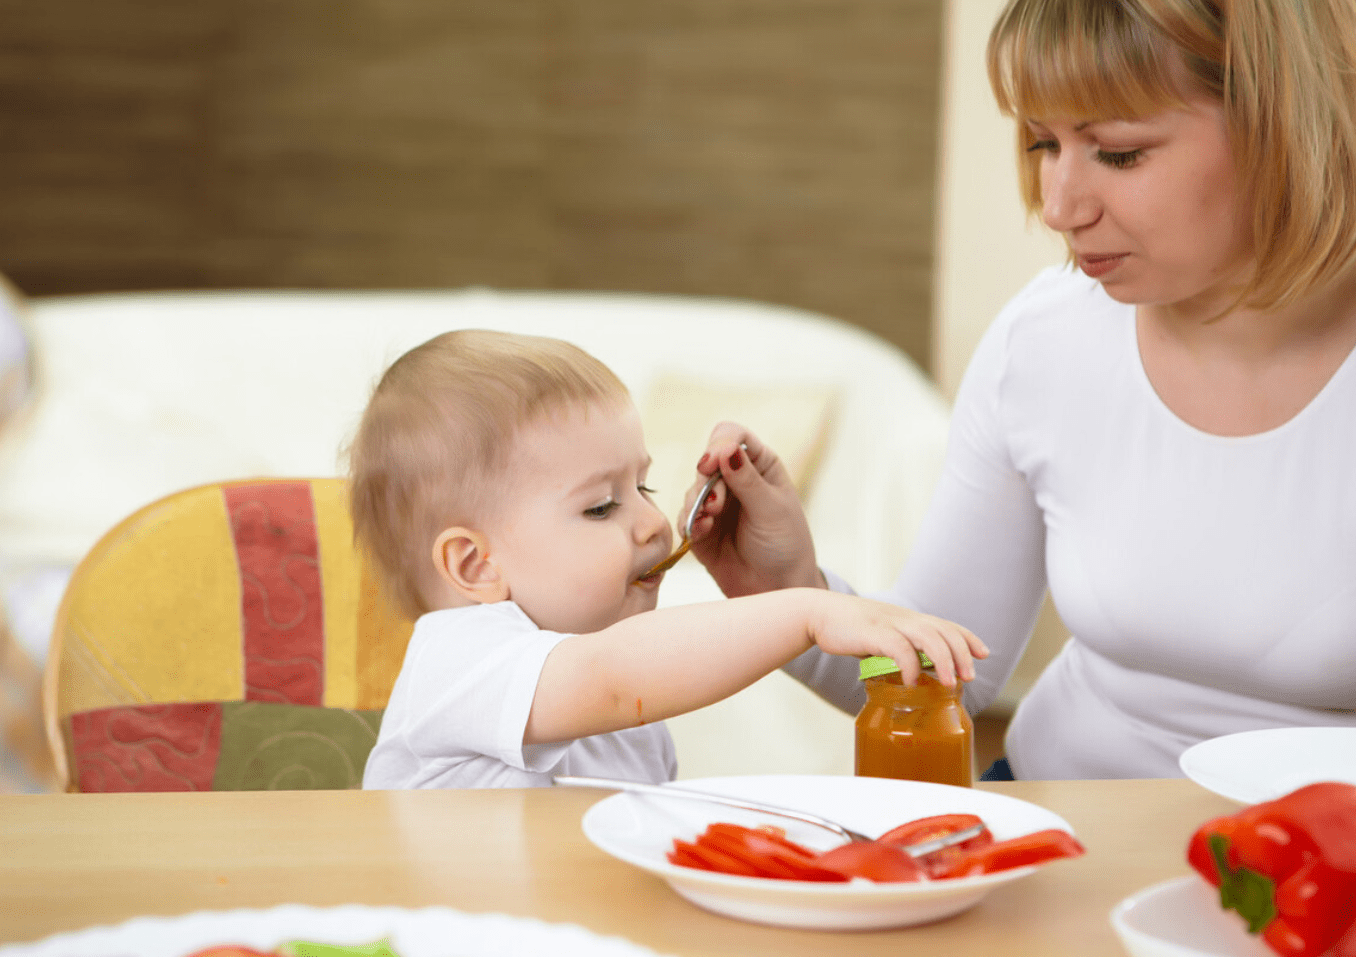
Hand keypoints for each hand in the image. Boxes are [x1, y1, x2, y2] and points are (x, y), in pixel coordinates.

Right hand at [683, 423, 822, 596]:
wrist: (778, 589)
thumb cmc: (786, 545)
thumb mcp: (771, 509)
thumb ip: (747, 480)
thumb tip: (727, 448)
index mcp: (759, 465)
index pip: (732, 436)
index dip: (719, 444)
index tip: (712, 462)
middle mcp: (735, 480)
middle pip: (706, 462)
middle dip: (707, 481)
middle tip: (716, 505)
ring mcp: (716, 505)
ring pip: (692, 489)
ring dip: (697, 502)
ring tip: (709, 519)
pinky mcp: (701, 530)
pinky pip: (684, 518)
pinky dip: (689, 522)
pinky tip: (700, 531)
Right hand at [804, 591, 988, 686]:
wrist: (818, 614)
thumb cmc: (850, 629)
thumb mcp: (881, 636)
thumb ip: (898, 650)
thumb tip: (912, 674)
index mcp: (908, 619)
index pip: (947, 624)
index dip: (968, 638)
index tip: (984, 654)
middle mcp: (904, 618)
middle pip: (943, 631)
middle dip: (961, 653)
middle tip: (969, 677)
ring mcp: (890, 624)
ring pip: (928, 637)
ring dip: (943, 660)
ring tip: (951, 683)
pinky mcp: (873, 633)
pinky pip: (899, 648)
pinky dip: (909, 666)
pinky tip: (912, 682)